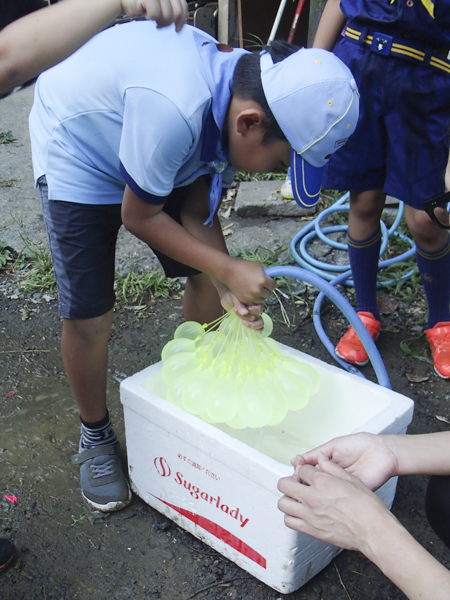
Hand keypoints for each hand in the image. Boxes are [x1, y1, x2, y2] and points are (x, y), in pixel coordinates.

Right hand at [121, 0, 187, 30]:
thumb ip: (170, 7)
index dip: (182, 19)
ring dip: (160, 22)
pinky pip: (155, 14)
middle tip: (161, 25)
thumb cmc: (140, 3)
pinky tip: (146, 14)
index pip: (183, 5)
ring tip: (153, 19)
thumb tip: (181, 20)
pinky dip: (151, 17)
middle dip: (169, 23)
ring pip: (167, 16)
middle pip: (177, 13)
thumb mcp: (159, 4)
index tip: (178, 28)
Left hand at [220, 289, 263, 330]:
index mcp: (255, 301)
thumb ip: (239, 304)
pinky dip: (258, 329)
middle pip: (258, 317)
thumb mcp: (235, 297)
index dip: (253, 311)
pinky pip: (257, 326)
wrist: (226, 296)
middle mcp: (255, 308)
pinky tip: (254, 332)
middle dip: (249, 318)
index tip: (246, 309)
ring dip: (252, 325)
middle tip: (240, 316)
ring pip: (259, 322)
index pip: (259, 309)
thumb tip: (244, 313)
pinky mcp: (249, 320)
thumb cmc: (231, 295)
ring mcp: (253, 315)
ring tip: (243, 322)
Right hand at [222, 259, 274, 306]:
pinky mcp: (245, 300)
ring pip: (262, 300)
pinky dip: (253, 299)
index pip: (273, 286)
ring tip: (254, 289)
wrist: (229, 272)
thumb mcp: (258, 265)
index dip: (270, 283)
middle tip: (259, 285)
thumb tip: (273, 277)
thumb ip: (267, 272)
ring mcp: (252, 296)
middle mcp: (259, 290)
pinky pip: (253, 302)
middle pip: (268, 294)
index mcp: (263, 280)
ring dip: (260, 296)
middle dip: (265, 290)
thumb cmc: (245, 267)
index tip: (266, 281)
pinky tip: (249, 292)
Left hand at [278, 456, 393, 551]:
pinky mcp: (311, 530)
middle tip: (297, 483)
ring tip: (297, 498)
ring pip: (283, 503)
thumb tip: (322, 459)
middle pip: (284, 484)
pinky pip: (289, 521)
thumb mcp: (352, 479)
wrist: (374, 531)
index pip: (301, 469)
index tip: (308, 473)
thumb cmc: (368, 508)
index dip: (305, 469)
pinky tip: (299, 513)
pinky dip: (291, 515)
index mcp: (322, 482)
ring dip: (288, 498)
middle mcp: (312, 497)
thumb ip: (333, 468)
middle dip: (290, 480)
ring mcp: (309, 515)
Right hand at [291, 432, 398, 490]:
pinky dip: (326, 497)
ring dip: (312, 491)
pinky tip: (319, 494)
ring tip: (305, 487)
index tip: (294, 471)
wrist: (381, 452)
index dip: (300, 472)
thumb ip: (315, 454)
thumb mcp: (333, 446)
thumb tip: (297, 461)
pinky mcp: (349, 494)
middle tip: (297, 480)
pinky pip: (334, 498)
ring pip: (321, 492)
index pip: (308, 471)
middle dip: (303, 482)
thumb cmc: (360, 445)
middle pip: (312, 484)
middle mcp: (332, 477)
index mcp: (326, 464)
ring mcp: (340, 487)